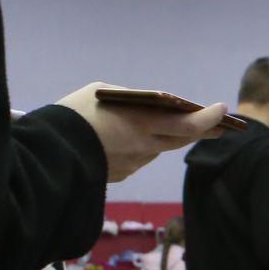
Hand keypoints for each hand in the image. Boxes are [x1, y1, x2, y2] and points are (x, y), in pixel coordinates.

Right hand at [54, 83, 231, 182]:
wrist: (46, 156)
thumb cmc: (73, 115)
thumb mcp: (103, 94)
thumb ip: (130, 99)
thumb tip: (146, 105)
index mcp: (142, 126)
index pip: (189, 126)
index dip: (209, 119)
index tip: (222, 109)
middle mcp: (143, 149)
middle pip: (181, 140)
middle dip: (201, 130)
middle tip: (216, 124)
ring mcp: (132, 165)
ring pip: (157, 149)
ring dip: (165, 137)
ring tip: (168, 124)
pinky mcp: (120, 175)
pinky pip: (138, 157)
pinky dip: (139, 146)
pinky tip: (128, 139)